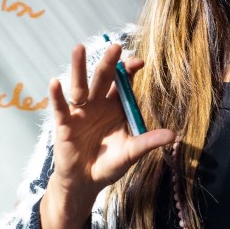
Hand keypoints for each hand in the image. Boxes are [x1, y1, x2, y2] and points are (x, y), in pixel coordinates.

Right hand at [45, 42, 174, 212]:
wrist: (86, 182)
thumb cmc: (109, 164)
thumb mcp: (131, 152)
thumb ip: (148, 142)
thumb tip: (174, 135)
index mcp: (116, 107)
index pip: (123, 83)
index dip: (129, 71)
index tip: (138, 62)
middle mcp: (98, 104)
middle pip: (103, 78)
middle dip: (109, 63)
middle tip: (116, 47)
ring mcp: (80, 112)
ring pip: (79, 86)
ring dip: (79, 67)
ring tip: (79, 48)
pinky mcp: (64, 124)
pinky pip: (60, 108)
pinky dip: (57, 96)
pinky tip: (55, 82)